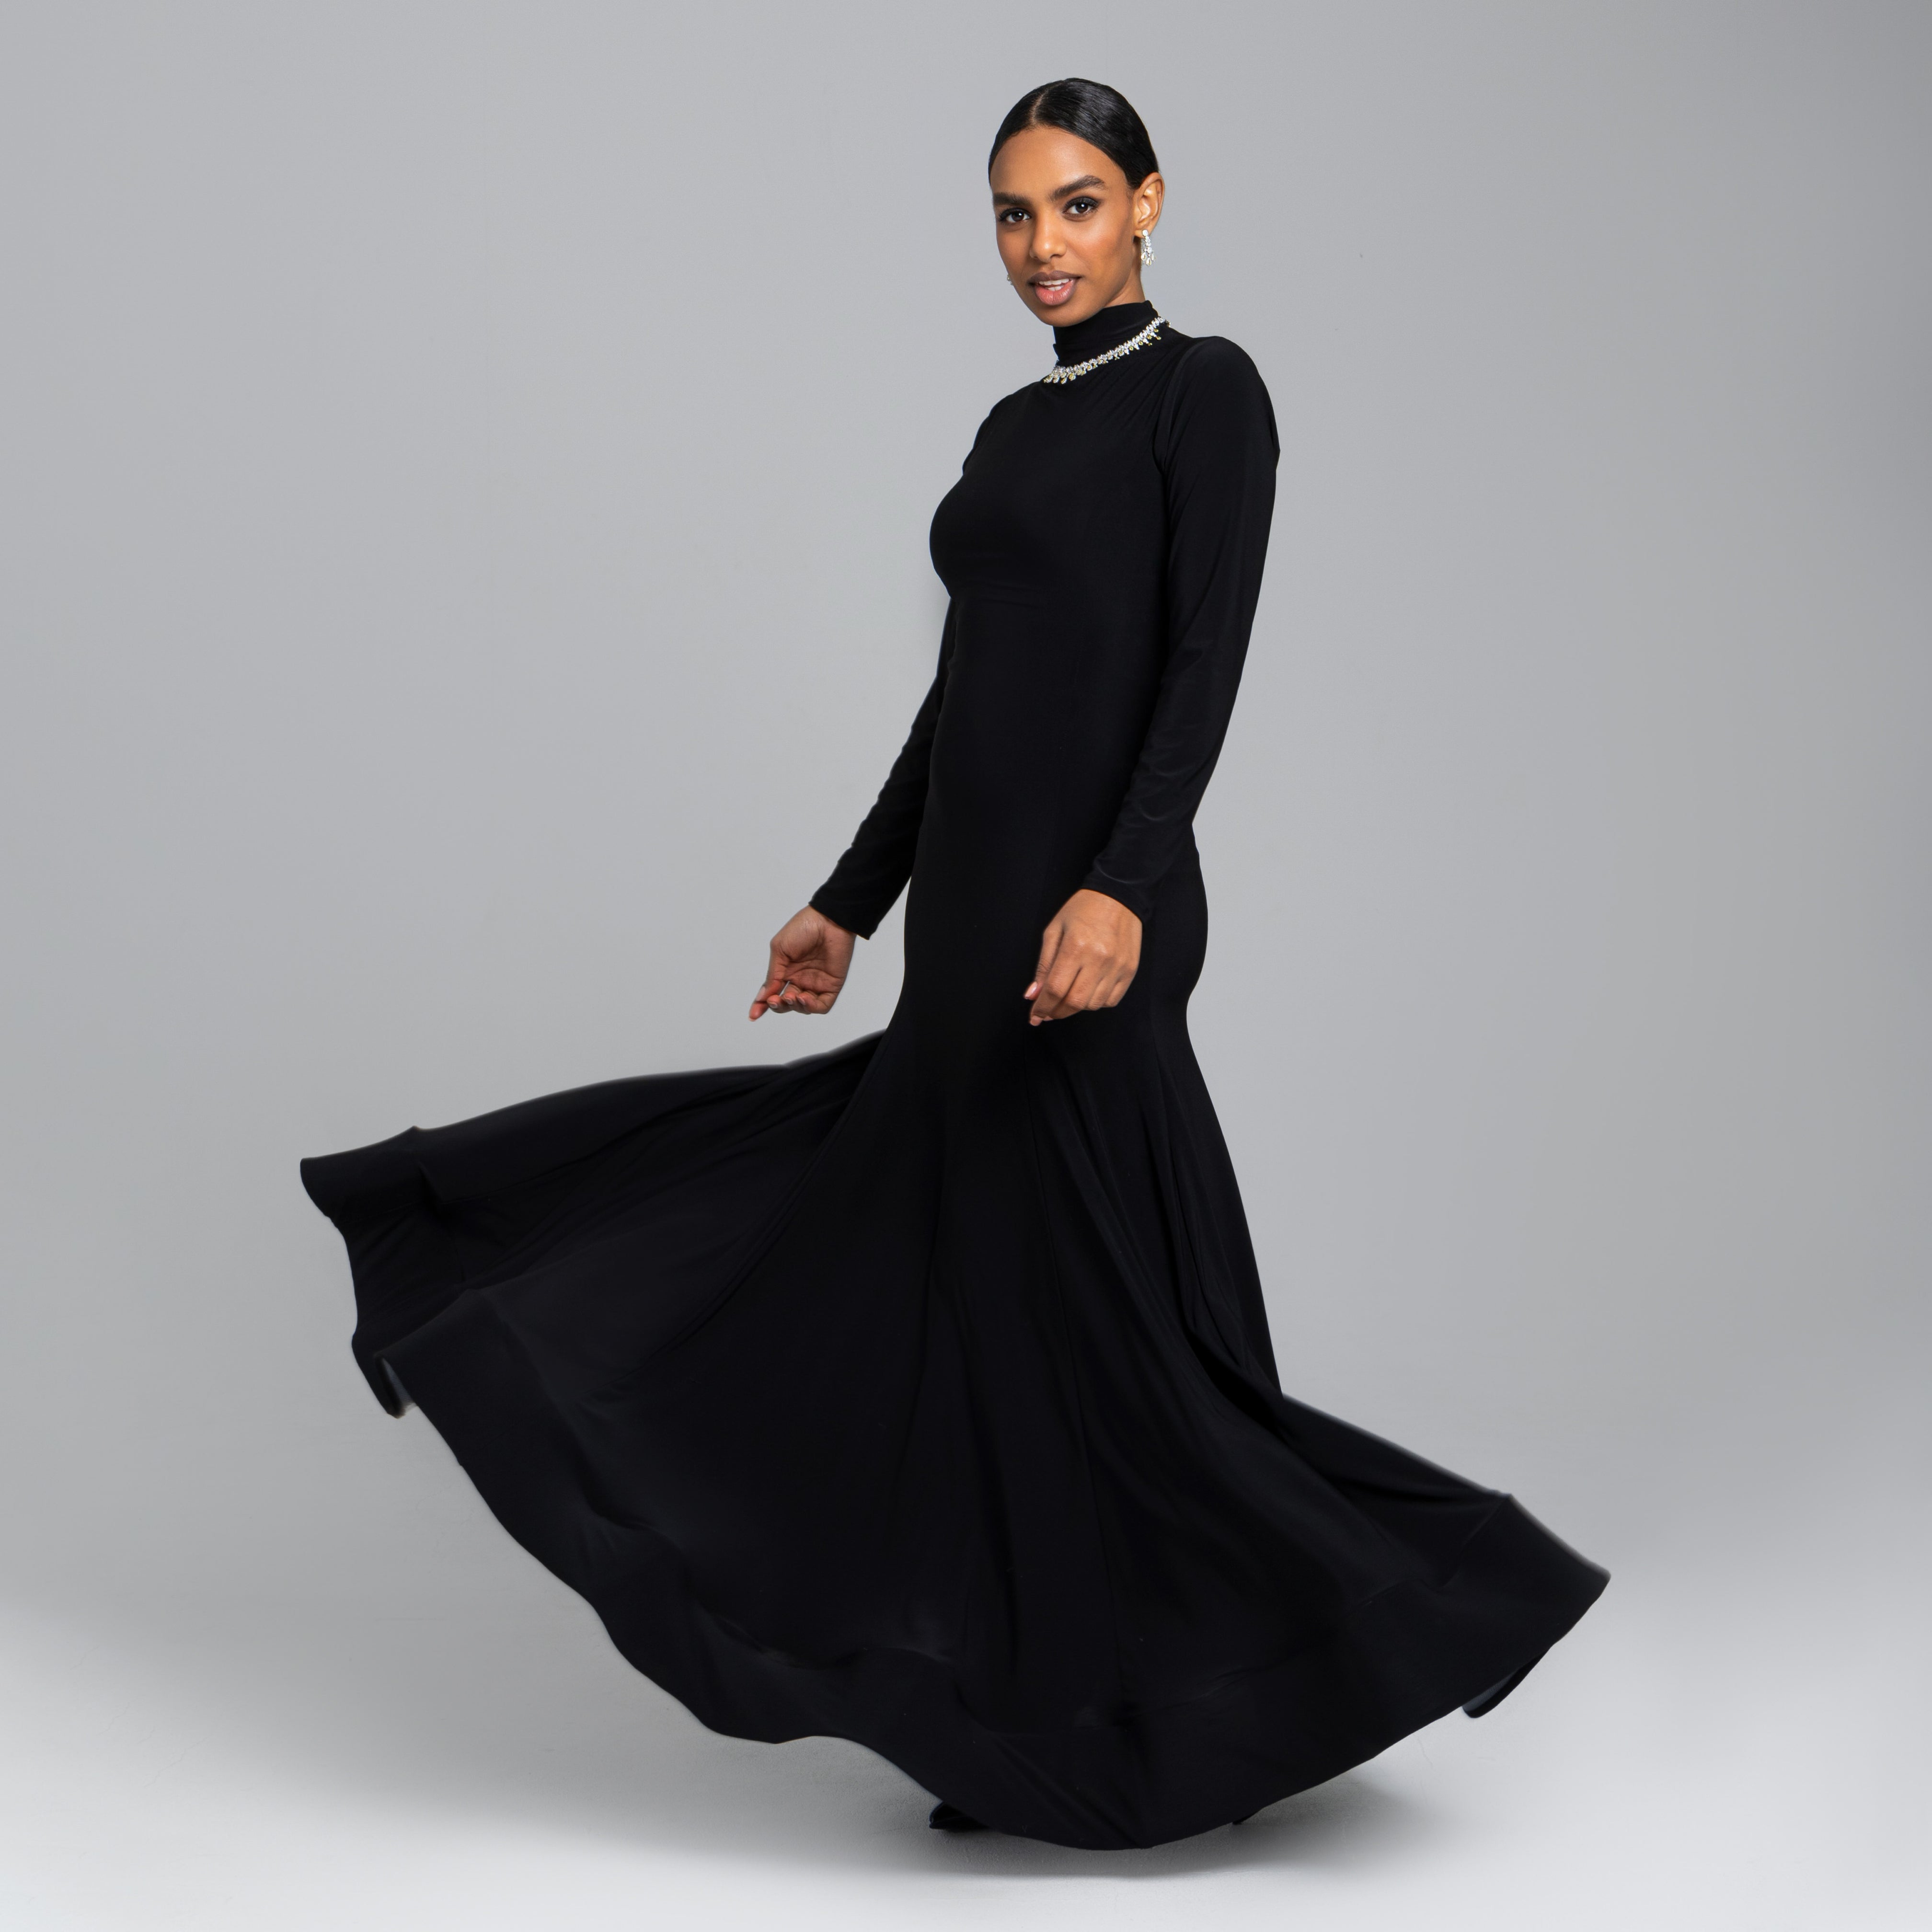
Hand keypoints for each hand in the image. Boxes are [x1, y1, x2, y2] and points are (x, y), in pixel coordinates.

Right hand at [750, 906, 854, 1019]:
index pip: (772, 992)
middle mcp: (800, 978)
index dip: (762, 1005)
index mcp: (786, 970)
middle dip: (778, 1006)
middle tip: (775, 1000)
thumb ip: (772, 975)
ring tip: (791, 996)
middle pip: (786, 1003)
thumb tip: (763, 997)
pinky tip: (803, 998)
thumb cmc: (803, 928)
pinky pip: (822, 1005)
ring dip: (794, 1006)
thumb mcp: (780, 950)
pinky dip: (811, 1007)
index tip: (753, 1015)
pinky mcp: (832, 985)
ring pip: (802, 1007)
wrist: (828, 920)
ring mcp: (816, 983)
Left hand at [1025, 889, 1141, 1024]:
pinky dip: (1096, 1002)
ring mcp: (1117, 967)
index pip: (1055, 989)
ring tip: (1067, 997)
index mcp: (1076, 946)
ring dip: (1075, 1007)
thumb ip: (1044, 965)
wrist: (1119, 896)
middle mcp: (1099, 959)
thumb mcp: (1055, 930)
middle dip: (1056, 1012)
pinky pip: (1111, 1000)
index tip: (1034, 1015)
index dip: (1042, 1007)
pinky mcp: (1130, 971)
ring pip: (1092, 1005)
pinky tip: (1087, 992)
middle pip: (1074, 1002)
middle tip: (1048, 1012)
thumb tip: (1033, 995)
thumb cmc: (1083, 910)